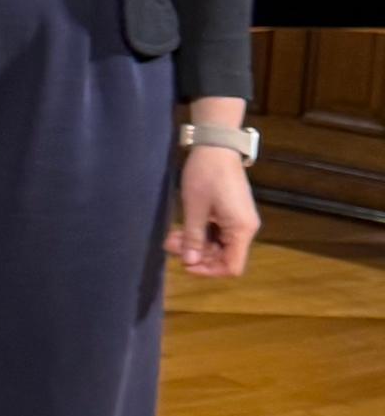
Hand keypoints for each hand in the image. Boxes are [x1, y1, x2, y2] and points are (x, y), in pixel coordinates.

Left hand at [165, 147, 260, 277]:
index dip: (209, 270)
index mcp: (241, 230)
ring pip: (218, 243)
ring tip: (171, 236)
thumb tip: (189, 262)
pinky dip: (200, 232)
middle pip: (223, 255)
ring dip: (195, 242)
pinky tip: (182, 228)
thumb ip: (193, 237)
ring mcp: (239, 219)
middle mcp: (245, 228)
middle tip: (170, 245)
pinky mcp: (231, 212)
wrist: (216, 145)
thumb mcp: (195, 207)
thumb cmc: (205, 175)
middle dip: (196, 253)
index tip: (185, 265)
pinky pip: (217, 231)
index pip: (232, 266)